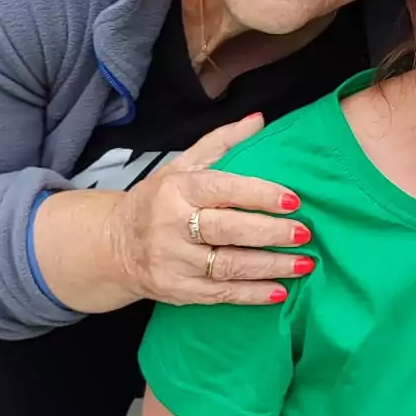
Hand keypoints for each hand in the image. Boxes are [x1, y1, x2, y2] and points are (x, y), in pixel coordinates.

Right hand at [106, 115, 315, 305]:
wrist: (112, 246)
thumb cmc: (156, 201)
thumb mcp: (180, 166)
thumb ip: (221, 143)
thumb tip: (258, 120)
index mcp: (176, 190)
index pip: (222, 190)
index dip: (259, 195)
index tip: (293, 200)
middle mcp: (172, 226)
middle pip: (227, 230)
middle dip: (270, 233)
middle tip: (303, 234)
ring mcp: (173, 262)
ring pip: (228, 266)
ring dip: (270, 267)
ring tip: (303, 264)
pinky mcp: (176, 290)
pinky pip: (221, 294)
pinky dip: (252, 294)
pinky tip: (280, 291)